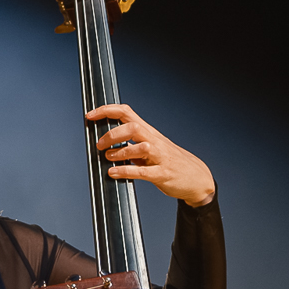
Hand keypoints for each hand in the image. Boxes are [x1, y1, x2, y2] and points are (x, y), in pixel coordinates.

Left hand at [87, 104, 215, 206]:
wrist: (198, 178)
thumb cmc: (170, 161)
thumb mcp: (150, 147)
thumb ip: (131, 144)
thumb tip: (105, 143)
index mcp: (149, 132)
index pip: (127, 113)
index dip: (107, 111)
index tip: (90, 115)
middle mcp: (155, 141)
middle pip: (133, 128)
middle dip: (112, 134)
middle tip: (100, 145)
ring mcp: (160, 157)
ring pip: (141, 147)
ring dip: (120, 152)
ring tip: (109, 158)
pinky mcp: (163, 174)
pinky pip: (144, 172)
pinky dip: (126, 171)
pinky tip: (114, 173)